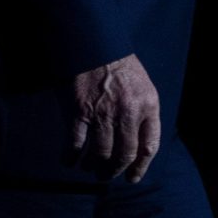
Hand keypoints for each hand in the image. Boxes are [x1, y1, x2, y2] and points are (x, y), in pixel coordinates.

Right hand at [66, 52, 160, 181]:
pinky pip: (75, 145)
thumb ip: (141, 112)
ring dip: (93, 166)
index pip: (148, 146)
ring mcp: (103, 113)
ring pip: (100, 154)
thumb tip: (134, 145)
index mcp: (148, 104)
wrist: (92, 40)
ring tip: (89, 167)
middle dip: (114, 170)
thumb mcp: (141, 84)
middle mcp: (128, 111)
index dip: (140, 167)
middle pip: (124, 155)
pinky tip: (68, 161)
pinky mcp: (79, 111)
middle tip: (105, 174)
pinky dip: (71, 158)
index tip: (132, 177)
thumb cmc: (116, 62)